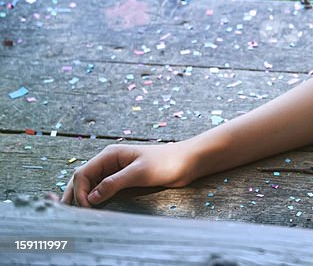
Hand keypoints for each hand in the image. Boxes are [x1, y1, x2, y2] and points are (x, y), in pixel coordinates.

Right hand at [60, 141, 194, 207]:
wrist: (187, 162)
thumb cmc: (166, 162)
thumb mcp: (140, 172)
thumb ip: (115, 183)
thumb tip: (92, 197)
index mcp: (110, 155)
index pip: (83, 173)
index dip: (79, 191)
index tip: (87, 207)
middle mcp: (109, 162)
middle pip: (82, 179)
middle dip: (74, 195)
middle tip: (69, 214)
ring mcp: (115, 171)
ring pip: (90, 185)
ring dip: (82, 197)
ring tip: (76, 214)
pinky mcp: (122, 180)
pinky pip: (102, 189)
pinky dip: (94, 198)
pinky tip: (92, 208)